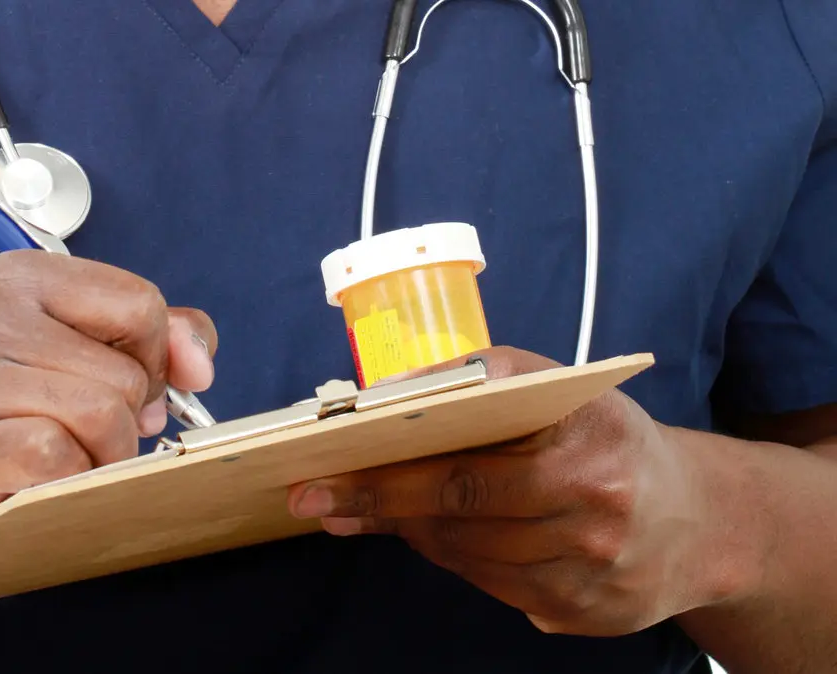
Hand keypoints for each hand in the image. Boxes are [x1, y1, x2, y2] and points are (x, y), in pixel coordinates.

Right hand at [0, 251, 216, 553]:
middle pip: (126, 372)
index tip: (131, 389)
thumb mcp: (56, 347)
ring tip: (54, 459)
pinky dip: (65, 481)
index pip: (141, 303)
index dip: (154, 359)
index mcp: (22, 278)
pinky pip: (61, 458)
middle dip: (123, 420)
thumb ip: (142, 337)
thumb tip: (198, 362)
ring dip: (97, 457)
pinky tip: (29, 481)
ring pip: (102, 415)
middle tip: (76, 435)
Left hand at [286, 347, 724, 636]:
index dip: (385, 477)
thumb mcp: (560, 390)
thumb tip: (385, 396)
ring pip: (467, 556)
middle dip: (376, 506)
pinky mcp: (586, 614)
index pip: (463, 468)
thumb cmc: (608, 438)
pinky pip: (493, 587)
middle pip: (457, 517)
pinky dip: (457, 558)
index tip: (325, 473)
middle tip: (318, 501)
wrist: (702, 520)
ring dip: (413, 531)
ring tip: (375, 508)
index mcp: (586, 442)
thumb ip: (481, 378)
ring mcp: (592, 572)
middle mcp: (595, 510)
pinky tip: (441, 533)